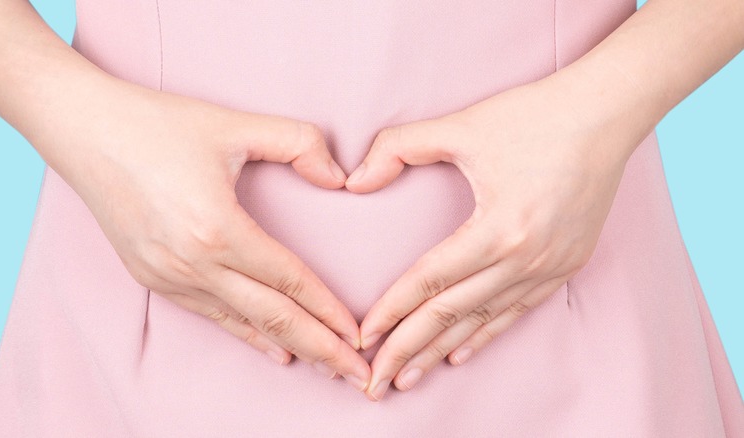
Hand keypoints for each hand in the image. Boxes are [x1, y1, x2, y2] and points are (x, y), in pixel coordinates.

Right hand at [53, 81, 370, 391]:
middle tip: (358, 374)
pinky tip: (273, 349)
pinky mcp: (151, 277)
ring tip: (326, 367)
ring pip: (242, 324)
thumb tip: (339, 176)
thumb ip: (299, 142)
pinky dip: (246, 334)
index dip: (330, 312)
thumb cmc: (158, 125)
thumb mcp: (235, 125)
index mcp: (217, 228)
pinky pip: (210, 315)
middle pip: (272, 317)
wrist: (83, 131)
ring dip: (288, 346)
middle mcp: (192, 263)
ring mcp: (168, 276)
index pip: (290, 282)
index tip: (361, 337)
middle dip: (322, 349)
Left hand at [346, 77, 636, 399]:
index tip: (362, 338)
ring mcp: (550, 266)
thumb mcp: (461, 125)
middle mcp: (527, 258)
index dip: (392, 312)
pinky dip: (484, 335)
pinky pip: (516, 312)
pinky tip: (459, 355)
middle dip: (408, 350)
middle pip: (452, 314)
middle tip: (374, 382)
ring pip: (483, 321)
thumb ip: (398, 147)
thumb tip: (354, 181)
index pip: (430, 282)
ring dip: (441, 351)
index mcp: (499, 227)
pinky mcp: (565, 265)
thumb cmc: (534, 116)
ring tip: (407, 379)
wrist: (606, 113)